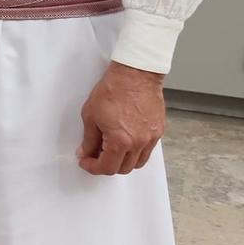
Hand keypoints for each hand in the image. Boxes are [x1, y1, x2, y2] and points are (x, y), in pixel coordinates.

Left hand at [77, 61, 165, 175]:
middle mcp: (139, 143)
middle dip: (106, 165)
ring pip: (138, 163)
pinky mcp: (159, 131)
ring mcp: (151, 138)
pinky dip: (136, 152)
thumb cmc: (112, 91)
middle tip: (95, 155)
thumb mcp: (91, 116)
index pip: (107, 168)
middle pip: (123, 168)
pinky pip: (148, 150)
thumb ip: (88, 139)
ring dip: (123, 161)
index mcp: (120, 142)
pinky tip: (125, 142)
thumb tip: (85, 153)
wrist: (135, 75)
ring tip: (110, 149)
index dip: (92, 167)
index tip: (85, 161)